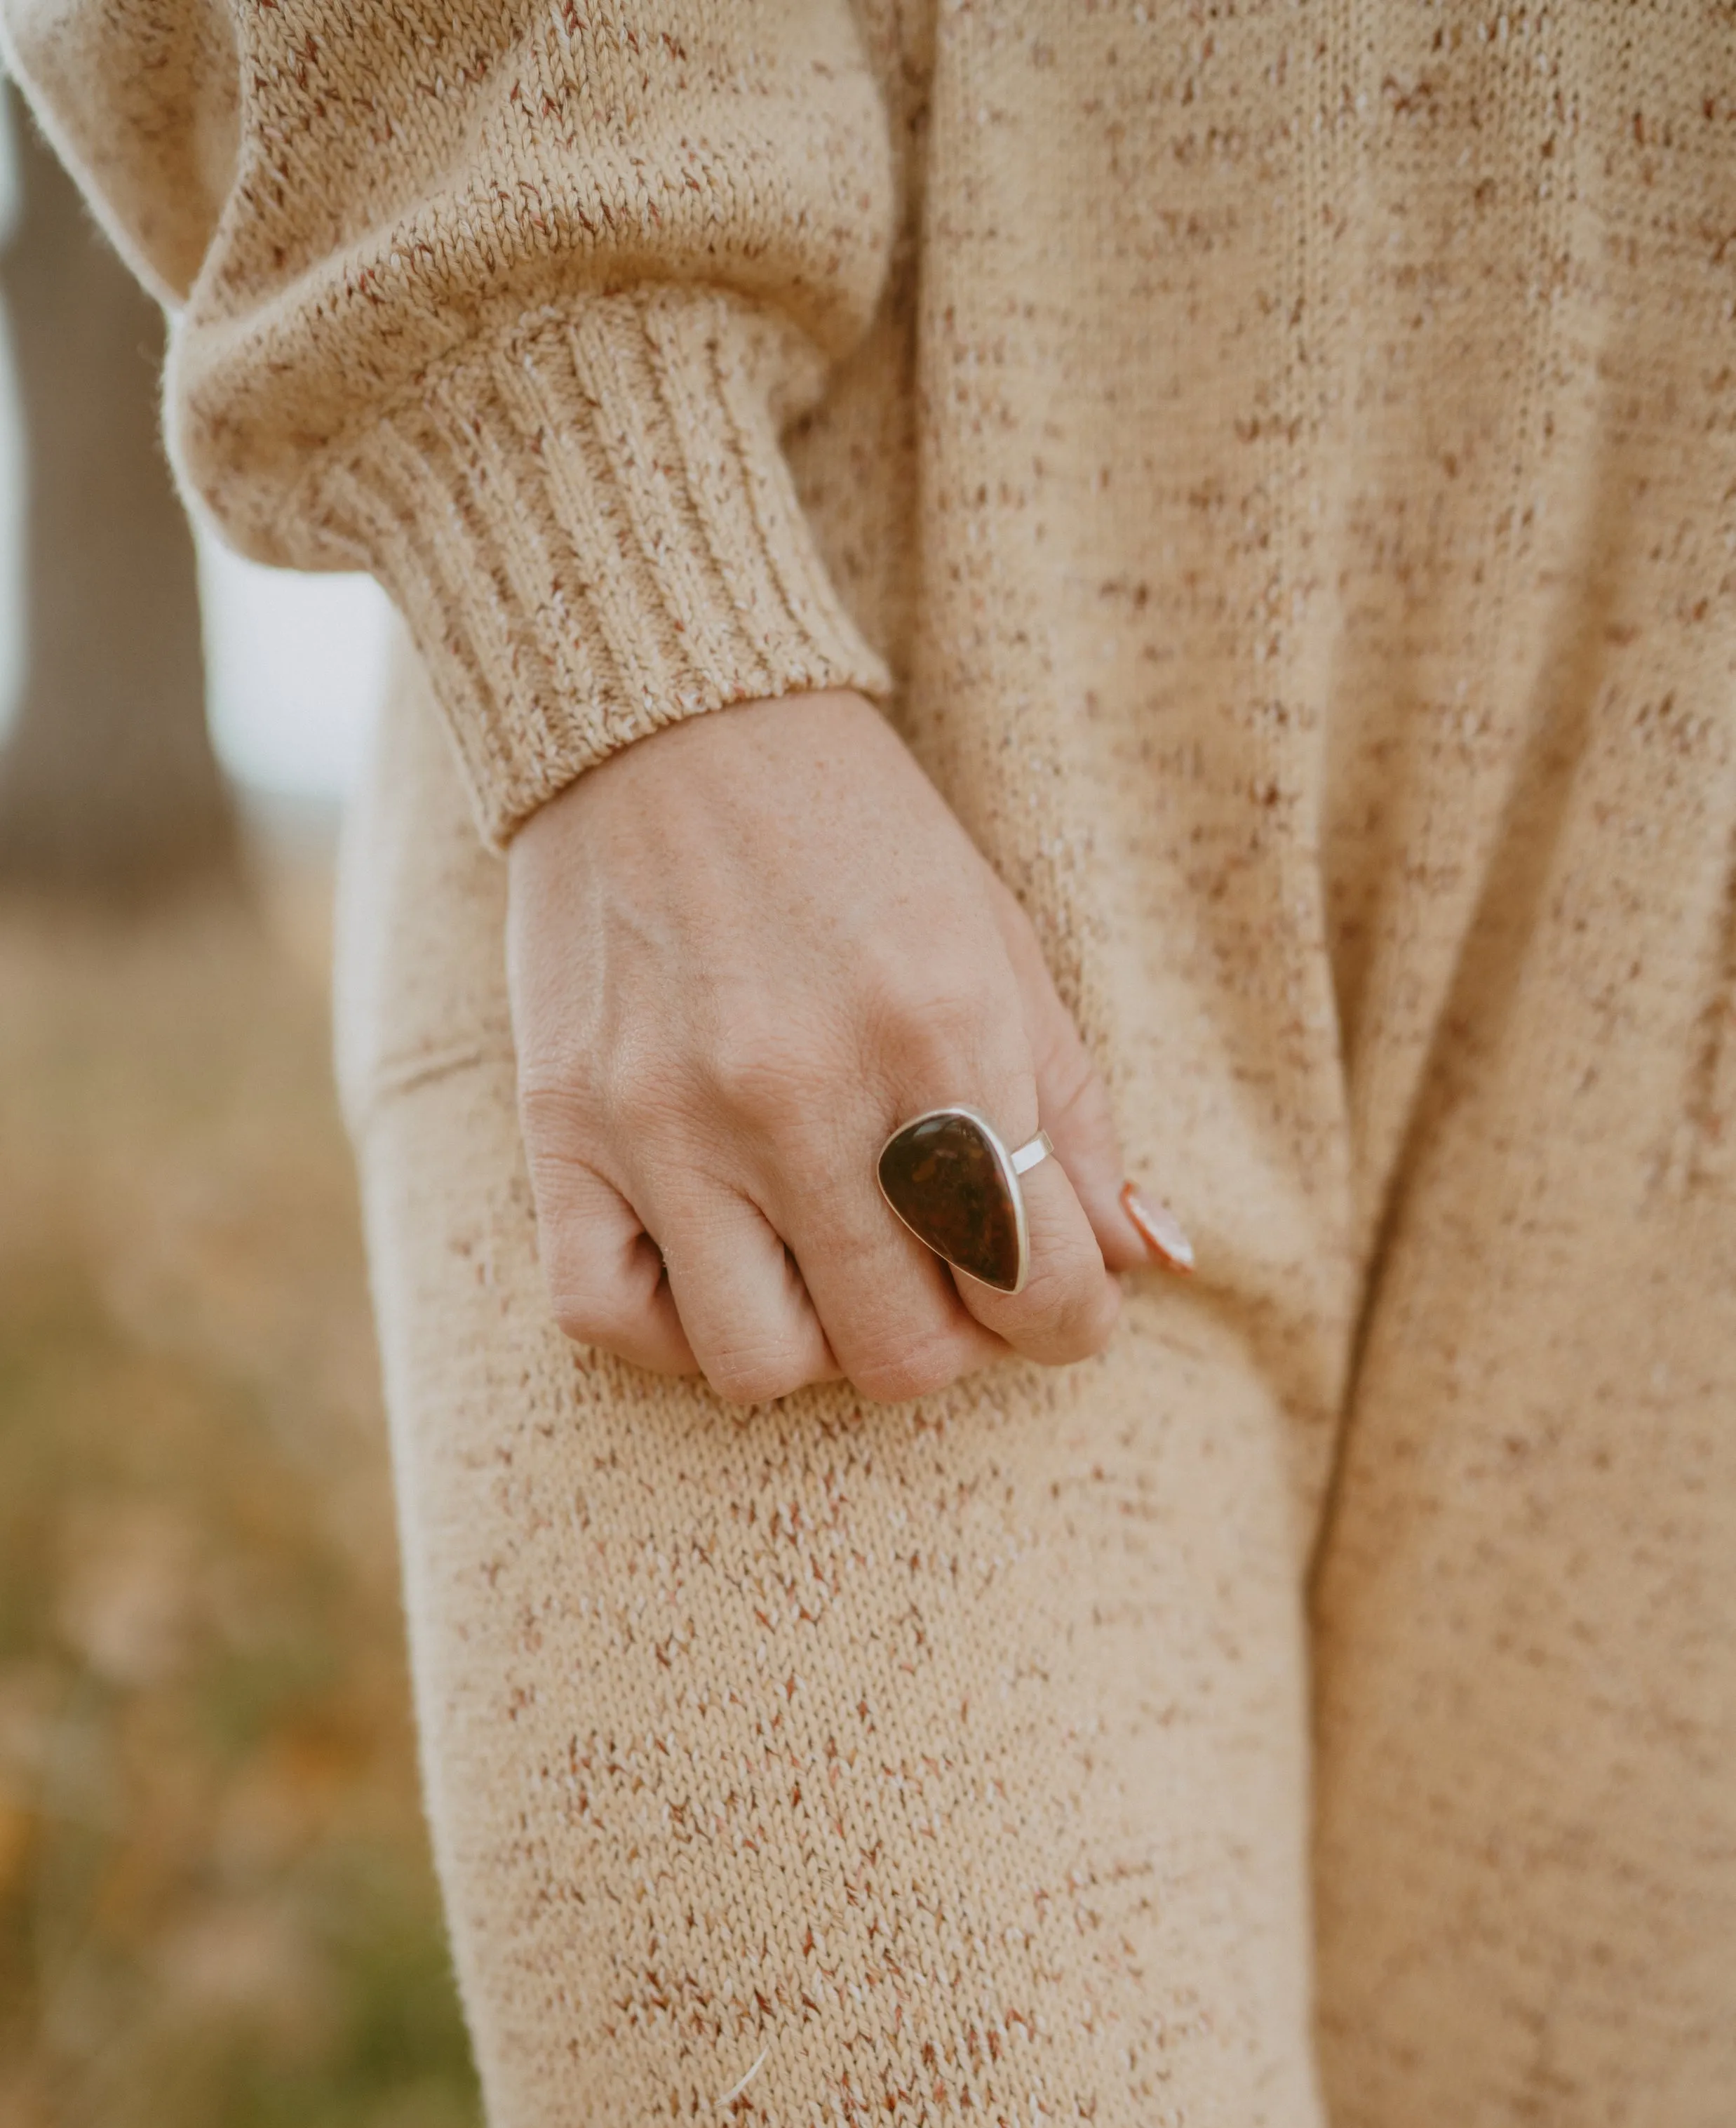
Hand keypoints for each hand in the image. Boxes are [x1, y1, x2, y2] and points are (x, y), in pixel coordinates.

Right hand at [506, 689, 1152, 1403]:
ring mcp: (667, 1117)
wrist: (668, 716)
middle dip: (947, 1342)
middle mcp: (801, 1088)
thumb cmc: (860, 841)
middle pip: (899, 1354)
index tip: (1054, 1303)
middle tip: (941, 1284)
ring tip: (826, 1272)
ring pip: (759, 1365)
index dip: (1069, 1324)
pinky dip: (671, 1327)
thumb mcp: (999, 948)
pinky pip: (605, 1317)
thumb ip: (1073, 1113)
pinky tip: (715, 1267)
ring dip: (813, 1345)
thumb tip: (1146, 1261)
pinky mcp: (562, 1125)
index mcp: (940, 1031)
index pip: (1036, 1283)